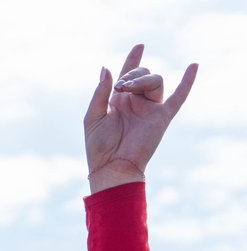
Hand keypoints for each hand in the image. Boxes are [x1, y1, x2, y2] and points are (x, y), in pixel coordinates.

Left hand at [84, 44, 197, 192]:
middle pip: (143, 73)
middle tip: (120, 87)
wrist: (111, 168)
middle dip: (133, 73)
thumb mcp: (93, 116)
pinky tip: (194, 66)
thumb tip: (107, 67)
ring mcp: (150, 109)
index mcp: (119, 101)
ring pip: (156, 81)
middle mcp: (136, 103)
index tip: (139, 46)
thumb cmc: (99, 148)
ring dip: (143, 79)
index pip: (129, 73)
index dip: (133, 59)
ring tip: (128, 88)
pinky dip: (187, 82)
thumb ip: (100, 92)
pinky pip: (178, 97)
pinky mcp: (161, 118)